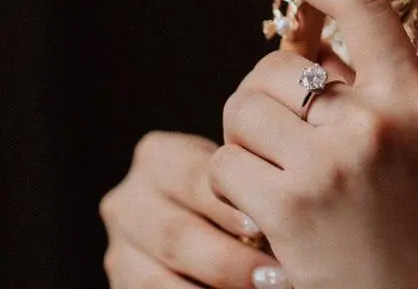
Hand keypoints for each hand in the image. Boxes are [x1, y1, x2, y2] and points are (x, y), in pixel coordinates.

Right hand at [101, 131, 275, 287]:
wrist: (209, 227)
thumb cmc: (237, 198)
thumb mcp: (234, 180)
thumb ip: (244, 186)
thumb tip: (283, 207)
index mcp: (157, 156)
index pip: (192, 179)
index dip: (227, 207)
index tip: (262, 229)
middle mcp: (128, 198)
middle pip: (176, 233)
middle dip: (229, 258)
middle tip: (274, 274)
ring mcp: (119, 246)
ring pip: (160, 277)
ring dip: (217, 286)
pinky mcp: (121, 282)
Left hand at [210, 0, 417, 288]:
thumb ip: (372, 88)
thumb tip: (305, 42)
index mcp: (413, 96)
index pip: (363, 4)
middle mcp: (376, 120)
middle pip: (277, 68)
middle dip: (264, 99)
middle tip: (283, 138)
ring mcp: (331, 163)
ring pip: (242, 113)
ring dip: (245, 145)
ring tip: (279, 179)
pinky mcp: (290, 207)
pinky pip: (226, 166)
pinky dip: (234, 188)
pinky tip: (264, 214)